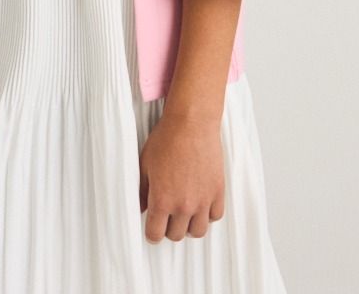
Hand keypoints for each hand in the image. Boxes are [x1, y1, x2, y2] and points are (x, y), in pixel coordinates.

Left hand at [138, 111, 225, 242]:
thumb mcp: (145, 164)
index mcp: (162, 200)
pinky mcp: (217, 192)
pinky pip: (215, 216)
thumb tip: (141, 208)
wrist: (191, 123)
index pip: (155, 234)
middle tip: (167, 216)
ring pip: (198, 231)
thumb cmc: (166, 139)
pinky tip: (200, 203)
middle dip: (169, 228)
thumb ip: (142, 190)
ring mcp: (203, 200)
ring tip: (184, 212)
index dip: (152, 233)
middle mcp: (183, 205)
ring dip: (189, 225)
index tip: (152, 227)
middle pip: (176, 235)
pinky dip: (208, 214)